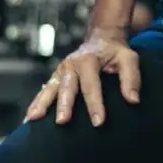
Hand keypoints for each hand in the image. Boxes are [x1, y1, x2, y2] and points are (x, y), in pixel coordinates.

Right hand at [24, 30, 140, 127]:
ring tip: (32, 120)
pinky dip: (36, 104)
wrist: (102, 39)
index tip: (98, 123)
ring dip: (41, 104)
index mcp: (88, 60)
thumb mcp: (128, 59)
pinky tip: (28, 119)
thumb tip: (133, 100)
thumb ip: (132, 78)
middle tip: (62, 122)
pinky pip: (44, 92)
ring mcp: (60, 71)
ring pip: (49, 89)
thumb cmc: (116, 52)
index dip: (96, 105)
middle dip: (64, 105)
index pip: (92, 85)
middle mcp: (70, 65)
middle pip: (67, 88)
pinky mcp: (55, 78)